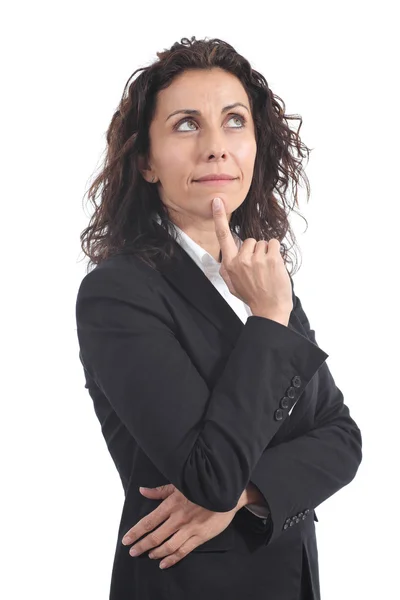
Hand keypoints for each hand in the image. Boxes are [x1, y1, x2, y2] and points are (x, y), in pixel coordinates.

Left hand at [121, 484, 239, 568]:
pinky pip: (183, 551)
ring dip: (155, 553)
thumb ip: (159, 491)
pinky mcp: (200, 536)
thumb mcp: (178, 485)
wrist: (225, 492)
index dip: (136, 532)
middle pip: (155, 536)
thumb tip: (142, 491)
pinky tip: (164, 563)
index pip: (148, 521)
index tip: (126, 540)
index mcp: (171, 505)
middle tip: (133, 551)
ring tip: (148, 556)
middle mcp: (178, 519)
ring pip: (168, 546)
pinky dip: (172, 559)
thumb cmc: (200, 486)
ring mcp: (189, 529)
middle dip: (142, 545)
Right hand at [212, 197, 292, 319]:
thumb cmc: (252, 297)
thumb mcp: (232, 285)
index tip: (217, 202)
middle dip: (256, 251)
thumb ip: (227, 270)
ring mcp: (256, 259)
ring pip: (263, 243)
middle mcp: (241, 260)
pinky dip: (276, 252)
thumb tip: (224, 260)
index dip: (219, 218)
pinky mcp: (271, 259)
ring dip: (267, 253)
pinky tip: (274, 267)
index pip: (223, 237)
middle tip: (259, 269)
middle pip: (250, 241)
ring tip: (267, 271)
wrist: (269, 310)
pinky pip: (273, 244)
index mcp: (229, 265)